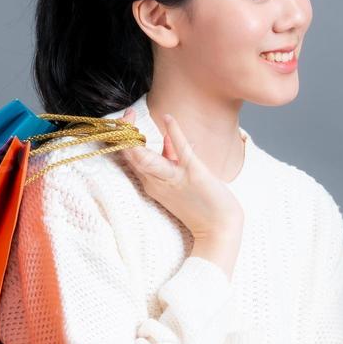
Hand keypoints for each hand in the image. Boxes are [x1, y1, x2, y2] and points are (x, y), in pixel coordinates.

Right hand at [116, 107, 242, 240]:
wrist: (219, 229)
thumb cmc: (200, 205)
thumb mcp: (177, 181)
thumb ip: (169, 159)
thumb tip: (165, 138)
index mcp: (152, 183)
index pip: (129, 159)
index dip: (123, 140)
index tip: (125, 120)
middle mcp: (157, 182)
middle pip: (130, 157)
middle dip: (123, 134)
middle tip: (125, 114)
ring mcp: (173, 178)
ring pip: (144, 159)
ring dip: (134, 140)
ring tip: (129, 116)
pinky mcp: (193, 174)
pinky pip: (180, 150)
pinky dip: (174, 132)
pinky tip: (169, 118)